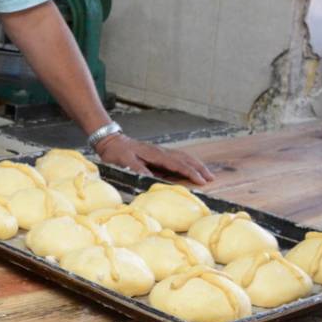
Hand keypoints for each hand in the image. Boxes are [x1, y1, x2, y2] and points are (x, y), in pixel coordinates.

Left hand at [95, 134, 214, 184]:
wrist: (111, 140)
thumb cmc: (116, 152)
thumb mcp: (124, 161)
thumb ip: (138, 169)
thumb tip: (151, 178)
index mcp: (155, 154)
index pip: (177, 164)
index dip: (190, 172)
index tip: (201, 181)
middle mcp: (161, 152)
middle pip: (185, 159)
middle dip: (199, 168)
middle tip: (211, 178)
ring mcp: (160, 151)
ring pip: (183, 157)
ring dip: (196, 165)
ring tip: (207, 174)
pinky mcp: (158, 154)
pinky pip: (177, 158)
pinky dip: (188, 162)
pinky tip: (192, 168)